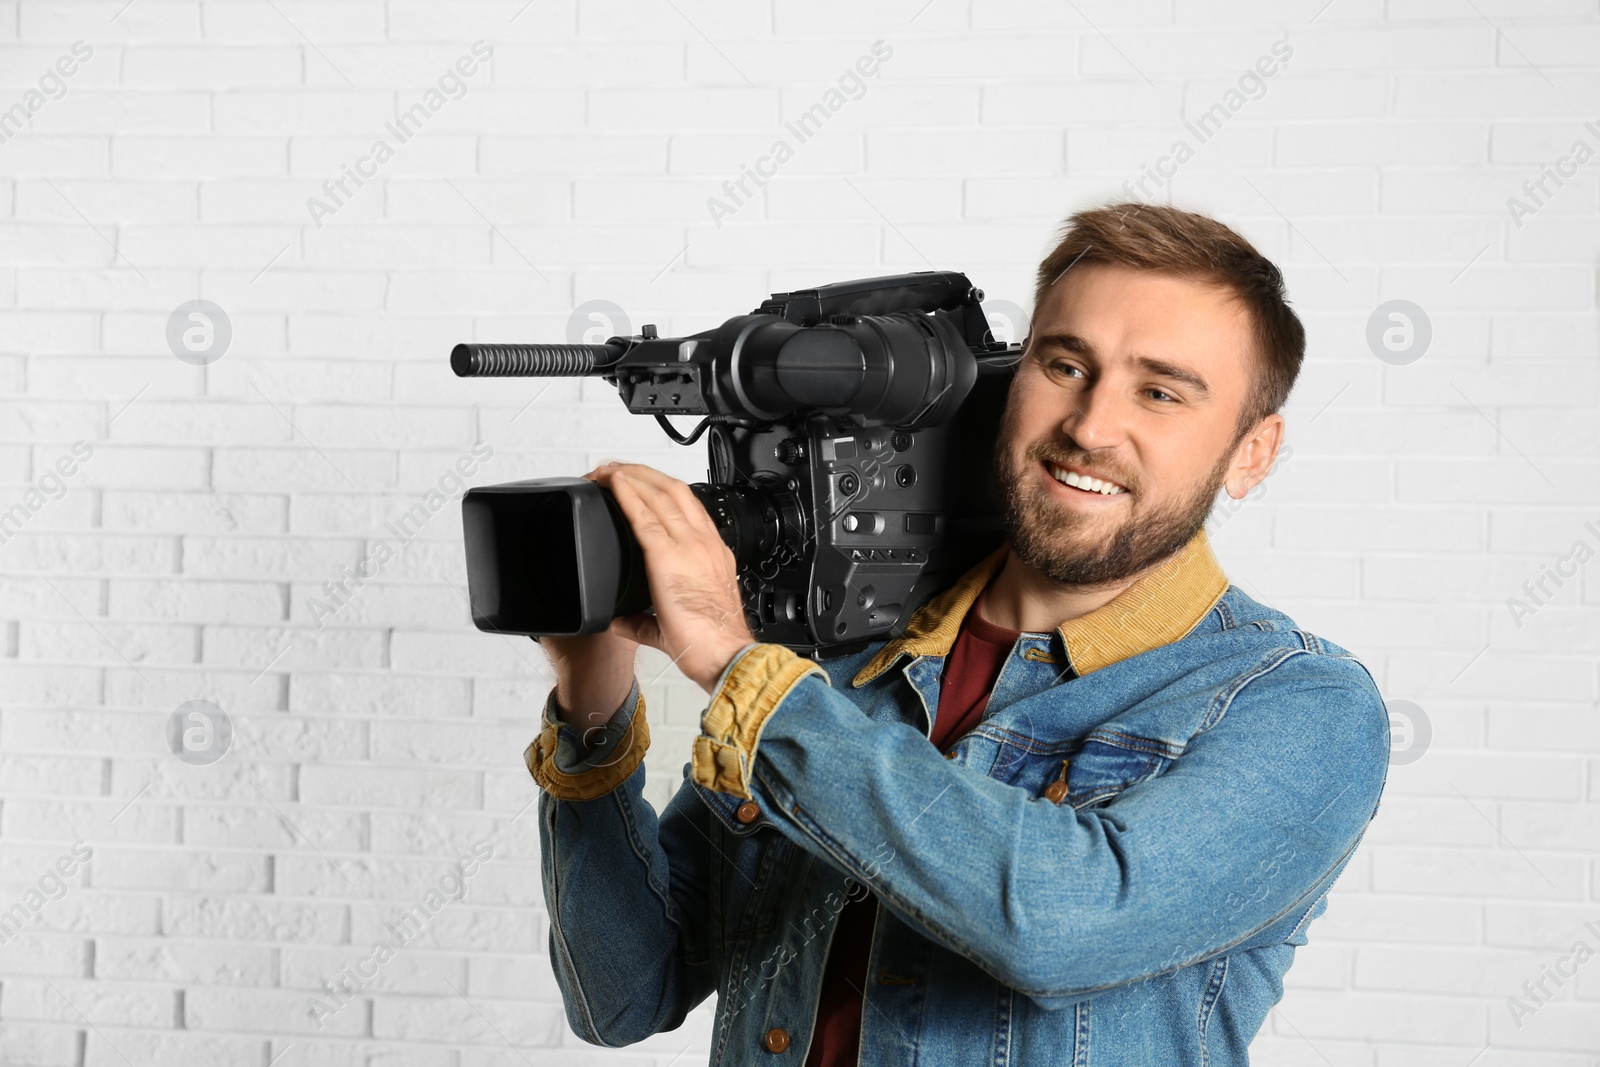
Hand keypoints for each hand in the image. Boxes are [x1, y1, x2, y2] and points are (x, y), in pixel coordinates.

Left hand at [589, 461, 756, 692]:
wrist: (725, 654)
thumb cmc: (712, 642)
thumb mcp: (675, 623)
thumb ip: (643, 619)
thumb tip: (621, 620)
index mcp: (712, 554)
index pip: (688, 507)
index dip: (662, 489)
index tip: (642, 484)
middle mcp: (704, 543)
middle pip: (673, 490)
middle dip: (644, 473)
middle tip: (619, 469)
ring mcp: (690, 546)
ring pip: (660, 494)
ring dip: (633, 476)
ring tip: (610, 470)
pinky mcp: (668, 557)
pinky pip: (644, 516)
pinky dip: (628, 495)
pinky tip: (614, 484)